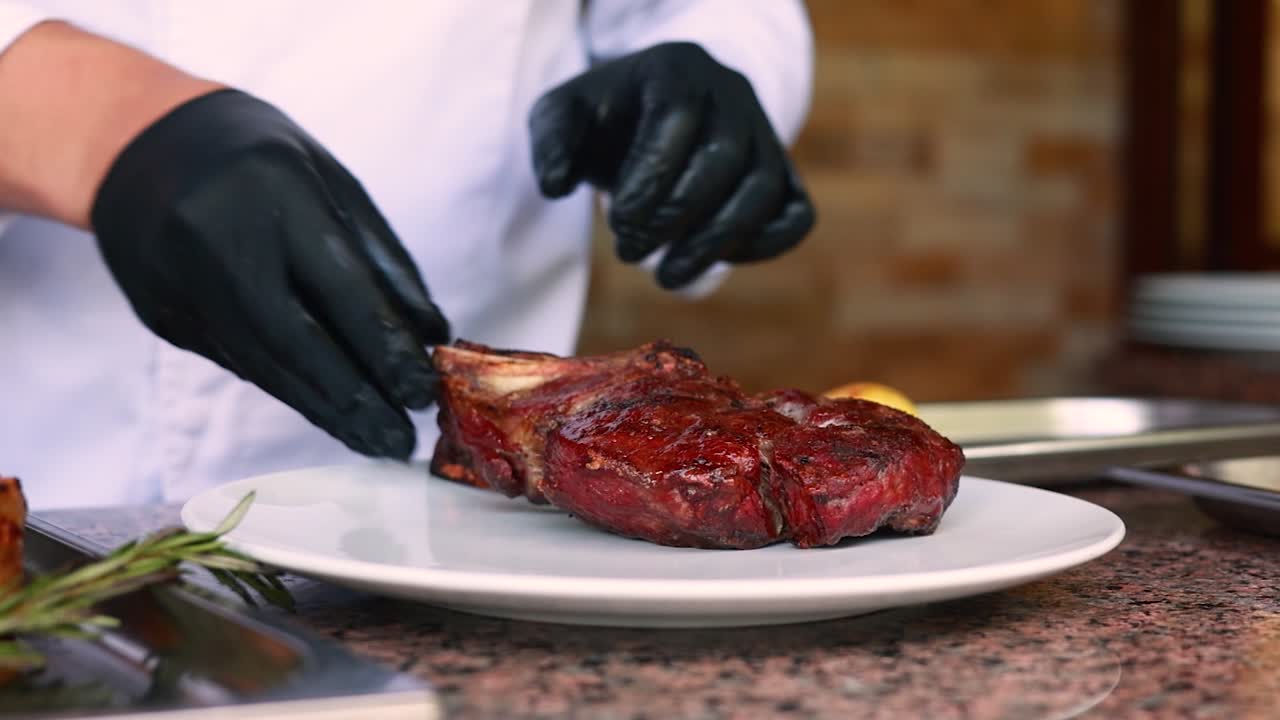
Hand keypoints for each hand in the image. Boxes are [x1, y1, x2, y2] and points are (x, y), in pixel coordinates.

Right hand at [90, 89, 449, 458]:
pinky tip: (326, 413)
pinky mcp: (161, 316)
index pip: (341, 289)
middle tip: (402, 441)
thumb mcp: (329, 180)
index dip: (385, 350)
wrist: (132, 143)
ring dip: (325, 410)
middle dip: (356, 401)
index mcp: (274, 194)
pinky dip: (289, 390)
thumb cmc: (253, 155)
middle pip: (298, 344)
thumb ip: (381, 258)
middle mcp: (219, 242)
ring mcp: (181, 284)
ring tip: (373, 439)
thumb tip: (430, 333)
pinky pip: (238, 363)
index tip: (423, 394)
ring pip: (265, 366)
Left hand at [529, 42, 815, 288]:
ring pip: (763, 191)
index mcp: (678, 68)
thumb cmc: (606, 121)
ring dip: (714, 245)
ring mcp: (765, 136)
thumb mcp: (564, 116)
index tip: (618, 222)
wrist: (654, 118)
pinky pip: (794, 216)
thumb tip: (555, 185)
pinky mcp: (786, 177)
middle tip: (629, 252)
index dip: (651, 178)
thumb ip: (550, 143)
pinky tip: (713, 263)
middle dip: (675, 217)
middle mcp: (733, 95)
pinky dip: (761, 247)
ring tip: (667, 277)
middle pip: (724, 157)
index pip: (677, 119)